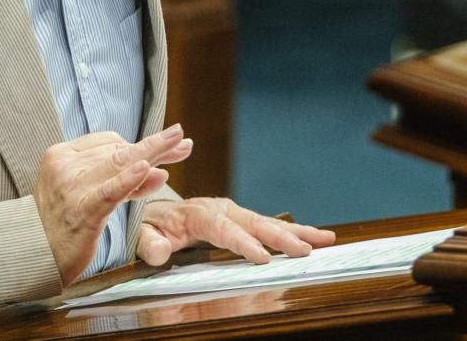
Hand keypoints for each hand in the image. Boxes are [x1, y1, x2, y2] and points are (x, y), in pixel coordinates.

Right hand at [35, 124, 192, 285]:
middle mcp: (64, 165)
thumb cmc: (65, 223)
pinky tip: (145, 169)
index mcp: (61, 155)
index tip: (170, 144)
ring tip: (178, 147)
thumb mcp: (91, 193)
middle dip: (154, 147)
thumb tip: (160, 169)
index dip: (140, 144)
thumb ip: (123, 180)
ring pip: (118, 164)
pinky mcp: (79, 211)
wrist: (33, 256)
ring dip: (152, 155)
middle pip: (117, 150)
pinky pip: (108, 191)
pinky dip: (128, 180)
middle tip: (182, 141)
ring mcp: (70, 187)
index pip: (108, 141)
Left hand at [136, 197, 335, 266]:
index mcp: (198, 213)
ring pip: (269, 222)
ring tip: (325, 239)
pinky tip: (316, 238)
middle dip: (280, 237)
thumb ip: (149, 242)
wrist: (151, 210)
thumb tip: (160, 251)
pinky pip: (270, 226)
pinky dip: (294, 232)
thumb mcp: (140, 233)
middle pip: (254, 223)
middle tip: (303, 251)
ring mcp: (234, 214)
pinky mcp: (241, 221)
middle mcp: (221, 209)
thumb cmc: (146, 224)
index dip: (242, 242)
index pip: (222, 228)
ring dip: (297, 232)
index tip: (261, 256)